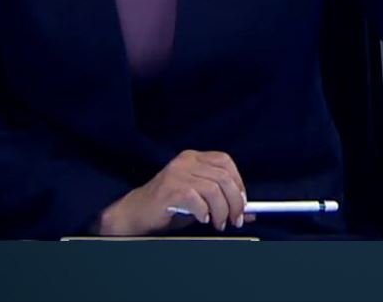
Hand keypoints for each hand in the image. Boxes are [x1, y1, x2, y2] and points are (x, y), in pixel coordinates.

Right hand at [96, 150, 254, 234]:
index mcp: (192, 158)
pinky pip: (197, 200)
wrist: (134, 213)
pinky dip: (204, 212)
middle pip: (223, 177)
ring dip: (221, 211)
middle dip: (234, 201)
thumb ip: (221, 202)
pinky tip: (202, 219)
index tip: (243, 202)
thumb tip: (248, 212)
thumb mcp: (198, 201)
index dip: (238, 181)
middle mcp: (185, 161)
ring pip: (213, 190)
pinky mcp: (169, 189)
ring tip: (218, 223)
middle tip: (235, 220)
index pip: (225, 161)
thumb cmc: (167, 206)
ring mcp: (176, 173)